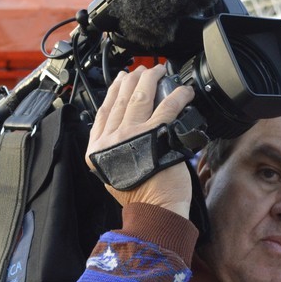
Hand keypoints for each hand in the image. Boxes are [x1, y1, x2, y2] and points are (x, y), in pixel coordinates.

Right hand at [85, 65, 195, 216]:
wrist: (155, 210)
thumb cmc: (140, 196)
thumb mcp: (113, 174)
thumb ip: (113, 152)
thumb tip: (121, 132)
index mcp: (97, 149)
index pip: (103, 112)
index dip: (113, 92)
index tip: (120, 80)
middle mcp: (111, 140)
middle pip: (120, 100)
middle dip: (132, 80)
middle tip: (142, 70)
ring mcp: (131, 135)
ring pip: (139, 97)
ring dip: (150, 80)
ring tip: (158, 71)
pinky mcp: (154, 133)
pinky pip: (166, 106)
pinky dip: (176, 95)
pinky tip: (182, 90)